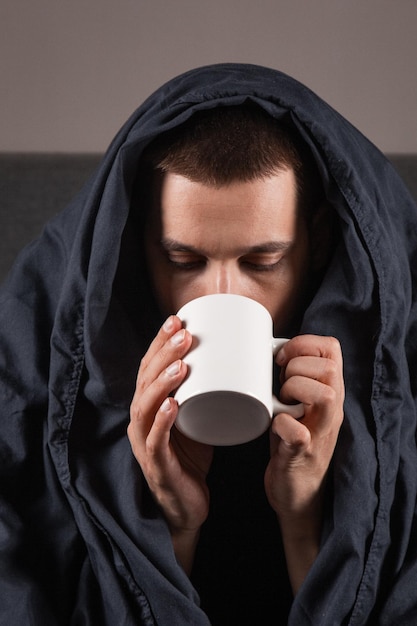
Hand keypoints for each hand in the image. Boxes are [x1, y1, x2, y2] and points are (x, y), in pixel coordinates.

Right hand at [128, 316, 212, 571]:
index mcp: (149, 405)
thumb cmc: (192, 457)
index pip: (148, 367)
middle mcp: (141, 420)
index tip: (178, 318)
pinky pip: (155, 440)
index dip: (159, 342)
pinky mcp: (156, 465)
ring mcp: (145, 442)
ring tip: (182, 363)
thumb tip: (235, 361)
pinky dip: (162, 421)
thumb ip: (205, 392)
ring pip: (145, 405)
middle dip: (163, 353)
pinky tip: (172, 405)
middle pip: (145, 379)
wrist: (187, 506)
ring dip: (162, 381)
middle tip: (184, 333)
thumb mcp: (197, 417)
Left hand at [264, 334, 343, 590]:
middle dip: (297, 366)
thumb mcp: (297, 405)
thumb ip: (292, 379)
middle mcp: (331, 410)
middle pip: (330, 369)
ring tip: (280, 401)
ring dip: (295, 389)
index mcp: (329, 392)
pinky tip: (273, 426)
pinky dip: (281, 424)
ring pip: (326, 395)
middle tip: (279, 383)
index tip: (281, 356)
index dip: (305, 344)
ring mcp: (321, 433)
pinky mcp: (303, 455)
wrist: (298, 496)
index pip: (332, 349)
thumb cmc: (292, 442)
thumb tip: (265, 348)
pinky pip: (298, 433)